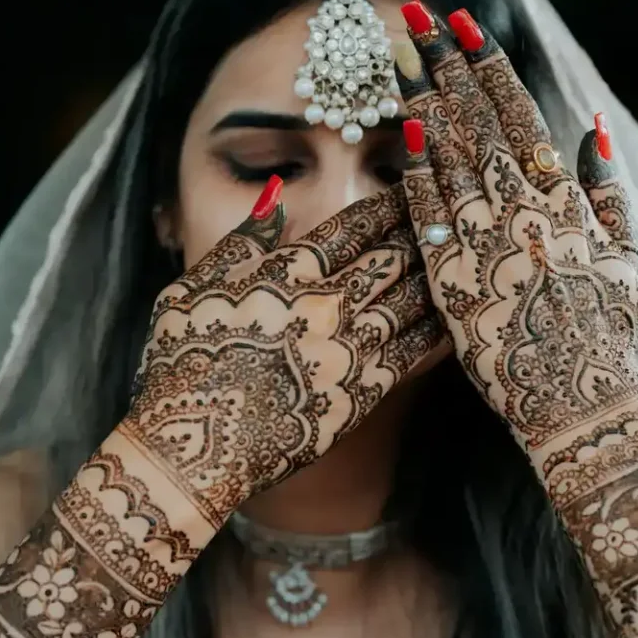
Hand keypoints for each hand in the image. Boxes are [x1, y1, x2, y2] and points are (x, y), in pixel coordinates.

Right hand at [123, 177, 441, 525]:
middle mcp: (325, 305)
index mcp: (285, 273)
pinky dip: (439, 330)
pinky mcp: (363, 393)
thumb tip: (273, 196)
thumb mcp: (190, 289)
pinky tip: (457, 316)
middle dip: (421, 232)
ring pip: (410, 300)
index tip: (407, 191)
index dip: (383, 207)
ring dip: (436, 275)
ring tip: (458, 257)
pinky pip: (415, 353)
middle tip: (448, 216)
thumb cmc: (180, 367)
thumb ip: (240, 241)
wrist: (195, 445)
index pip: (349, 228)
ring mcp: (348, 349)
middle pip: (390, 257)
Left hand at [393, 2, 637, 462]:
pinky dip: (413, 170)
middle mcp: (520, 211)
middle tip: (417, 18)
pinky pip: (427, 213)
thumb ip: (608, 192)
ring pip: (447, 157)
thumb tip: (591, 131)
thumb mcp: (627, 257)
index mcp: (562, 200)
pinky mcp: (451, 278)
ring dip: (422, 102)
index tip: (464, 26)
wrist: (577, 401)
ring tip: (399, 58)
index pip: (517, 115)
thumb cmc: (607, 332)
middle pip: (475, 122)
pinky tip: (397, 133)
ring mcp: (483, 242)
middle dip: (445, 65)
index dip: (488, 67)